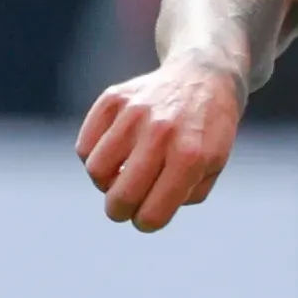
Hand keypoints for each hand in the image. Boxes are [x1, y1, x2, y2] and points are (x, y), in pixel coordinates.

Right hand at [75, 52, 243, 233]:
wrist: (204, 74)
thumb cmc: (208, 130)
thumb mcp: (213, 167)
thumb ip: (183, 196)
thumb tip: (145, 211)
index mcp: (190, 157)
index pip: (152, 214)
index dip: (147, 223)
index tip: (149, 216)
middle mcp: (160, 133)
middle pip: (119, 197)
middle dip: (120, 212)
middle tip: (127, 205)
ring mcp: (134, 112)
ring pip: (96, 171)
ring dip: (105, 183)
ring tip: (121, 174)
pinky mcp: (113, 98)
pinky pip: (85, 146)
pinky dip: (94, 158)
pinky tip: (114, 153)